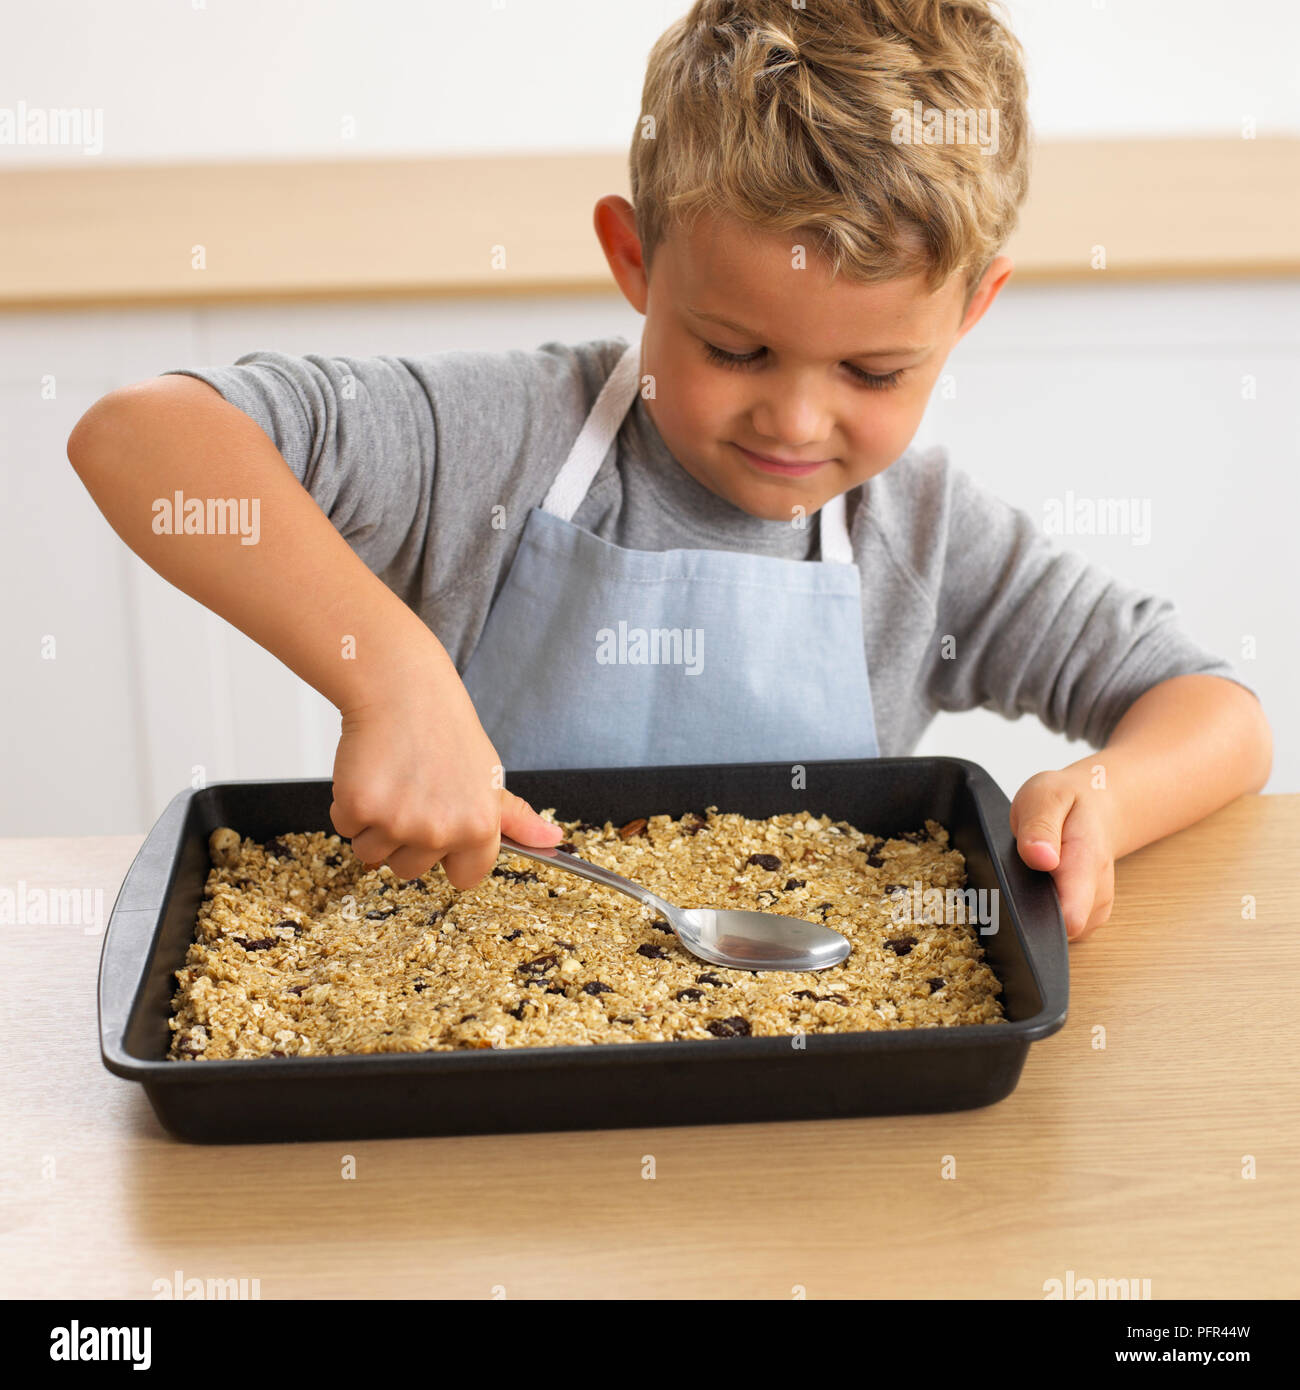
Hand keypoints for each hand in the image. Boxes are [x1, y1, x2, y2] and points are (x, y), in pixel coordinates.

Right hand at [328, 654, 561, 888]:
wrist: (402, 689)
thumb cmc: (446, 731)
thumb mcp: (489, 775)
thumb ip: (515, 817)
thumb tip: (552, 838)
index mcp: (480, 826)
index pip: (464, 878)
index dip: (450, 855)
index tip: (443, 828)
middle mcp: (441, 830)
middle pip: (411, 871)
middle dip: (406, 839)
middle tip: (414, 792)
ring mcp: (398, 822)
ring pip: (373, 854)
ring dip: (375, 825)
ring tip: (394, 781)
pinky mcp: (359, 809)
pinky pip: (346, 829)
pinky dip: (350, 805)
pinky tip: (371, 773)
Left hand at [1009, 769, 1115, 940]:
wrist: (1097, 806)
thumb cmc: (1069, 802)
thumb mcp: (1046, 798)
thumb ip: (1040, 827)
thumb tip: (1040, 858)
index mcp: (1086, 864)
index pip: (1071, 917)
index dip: (1036, 919)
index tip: (1011, 902)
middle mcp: (1097, 894)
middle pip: (1058, 931)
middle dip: (1027, 914)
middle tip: (1011, 879)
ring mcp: (1094, 908)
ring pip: (1056, 932)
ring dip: (1033, 911)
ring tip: (1025, 877)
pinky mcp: (1088, 916)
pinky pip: (1059, 928)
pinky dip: (1041, 912)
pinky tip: (1035, 888)